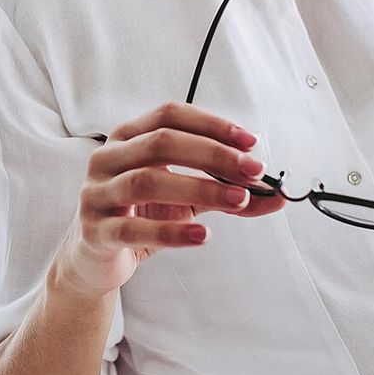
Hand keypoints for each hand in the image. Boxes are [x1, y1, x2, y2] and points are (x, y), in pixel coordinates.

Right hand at [54, 101, 286, 297]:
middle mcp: (107, 159)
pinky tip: (203, 234)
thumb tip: (278, 195)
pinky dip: (172, 232)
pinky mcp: (96, 232)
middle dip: (214, 154)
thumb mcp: (187, 199)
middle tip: (252, 171)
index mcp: (128, 138)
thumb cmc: (142, 216)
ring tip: (237, 199)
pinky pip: (134, 229)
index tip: (251, 142)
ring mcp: (97, 194)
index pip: (170, 115)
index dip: (212, 125)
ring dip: (200, 187)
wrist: (96, 259)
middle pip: (162, 142)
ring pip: (147, 181)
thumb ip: (227, 191)